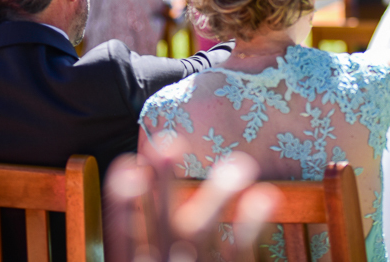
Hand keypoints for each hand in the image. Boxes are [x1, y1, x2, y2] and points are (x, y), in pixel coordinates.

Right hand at [105, 146, 278, 261]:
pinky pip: (238, 255)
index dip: (123, 204)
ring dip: (218, 195)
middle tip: (171, 140)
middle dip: (161, 185)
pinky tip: (266, 196)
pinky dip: (250, 226)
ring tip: (241, 162)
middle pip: (158, 231)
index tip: (129, 164)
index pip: (123, 242)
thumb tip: (156, 197)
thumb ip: (149, 250)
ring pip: (201, 236)